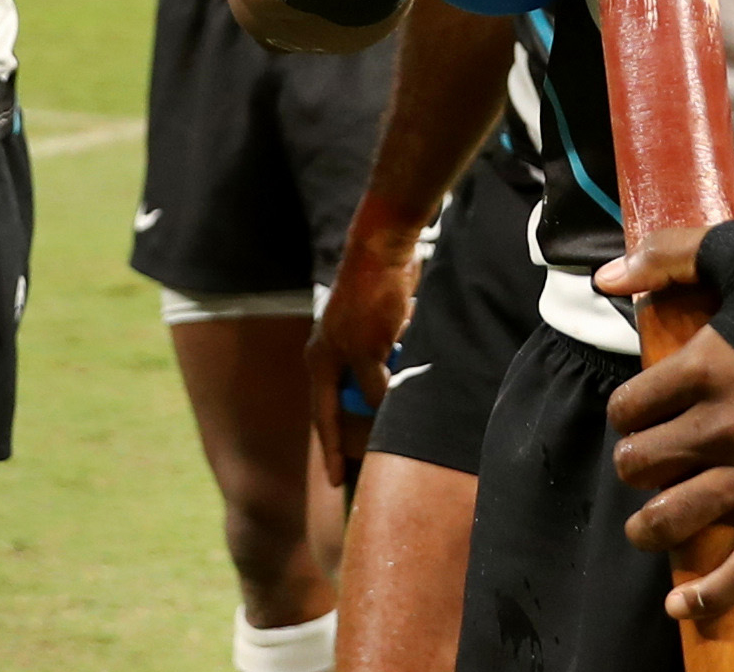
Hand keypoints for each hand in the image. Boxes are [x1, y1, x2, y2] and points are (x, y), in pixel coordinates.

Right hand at [310, 235, 418, 487]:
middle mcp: (331, 355)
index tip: (336, 483)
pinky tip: (413, 362)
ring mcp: (352, 341)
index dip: (331, 451)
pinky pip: (388, 360)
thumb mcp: (371, 352)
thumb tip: (382, 412)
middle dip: (362, 425)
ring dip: (388, 389)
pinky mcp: (374, 329)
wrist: (384, 251)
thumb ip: (374, 387)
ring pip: (371, 381)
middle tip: (372, 460)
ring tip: (400, 404)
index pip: (324, 417)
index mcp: (321, 362)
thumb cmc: (370, 301)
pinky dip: (400, 364)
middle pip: (347, 403)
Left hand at [594, 227, 733, 625]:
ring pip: (674, 517)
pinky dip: (710, 593)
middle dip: (636, 465)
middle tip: (652, 460)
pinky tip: (681, 605)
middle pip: (641, 464)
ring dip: (649, 526)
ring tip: (650, 522)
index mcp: (706, 365)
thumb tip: (605, 279)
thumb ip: (669, 256)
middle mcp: (725, 424)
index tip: (645, 412)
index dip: (627, 413)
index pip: (628, 408)